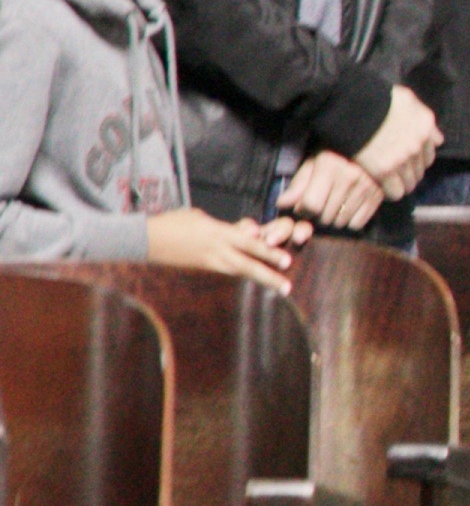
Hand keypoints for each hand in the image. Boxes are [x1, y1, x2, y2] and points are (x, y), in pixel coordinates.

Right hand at [149, 206, 298, 289]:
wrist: (145, 239)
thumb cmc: (174, 222)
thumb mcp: (202, 218)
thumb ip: (225, 228)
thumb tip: (245, 233)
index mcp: (217, 232)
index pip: (249, 243)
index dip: (268, 251)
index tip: (285, 260)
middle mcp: (216, 249)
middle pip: (247, 264)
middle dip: (268, 275)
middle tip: (287, 285)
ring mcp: (208, 261)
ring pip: (239, 271)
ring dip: (260, 278)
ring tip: (280, 287)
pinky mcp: (201, 268)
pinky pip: (226, 271)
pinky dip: (242, 274)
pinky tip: (254, 278)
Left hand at [279, 151, 385, 231]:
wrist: (371, 144)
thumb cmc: (336, 153)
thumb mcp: (314, 162)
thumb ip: (299, 184)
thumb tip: (281, 205)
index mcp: (329, 166)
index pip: (310, 205)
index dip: (303, 209)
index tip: (304, 206)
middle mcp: (349, 177)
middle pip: (325, 216)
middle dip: (318, 214)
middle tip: (322, 203)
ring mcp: (367, 187)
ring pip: (340, 222)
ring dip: (334, 218)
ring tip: (336, 204)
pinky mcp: (378, 196)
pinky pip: (357, 223)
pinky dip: (350, 221)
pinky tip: (349, 208)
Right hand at [358, 85, 441, 191]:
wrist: (351, 105)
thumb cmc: (376, 98)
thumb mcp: (406, 99)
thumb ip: (422, 116)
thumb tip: (438, 139)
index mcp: (425, 126)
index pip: (430, 155)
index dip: (417, 160)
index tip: (407, 162)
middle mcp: (418, 144)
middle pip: (420, 171)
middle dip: (410, 173)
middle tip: (395, 173)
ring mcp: (403, 159)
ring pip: (410, 183)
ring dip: (401, 184)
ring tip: (388, 182)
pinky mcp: (385, 171)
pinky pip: (395, 192)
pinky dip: (390, 192)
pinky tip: (382, 187)